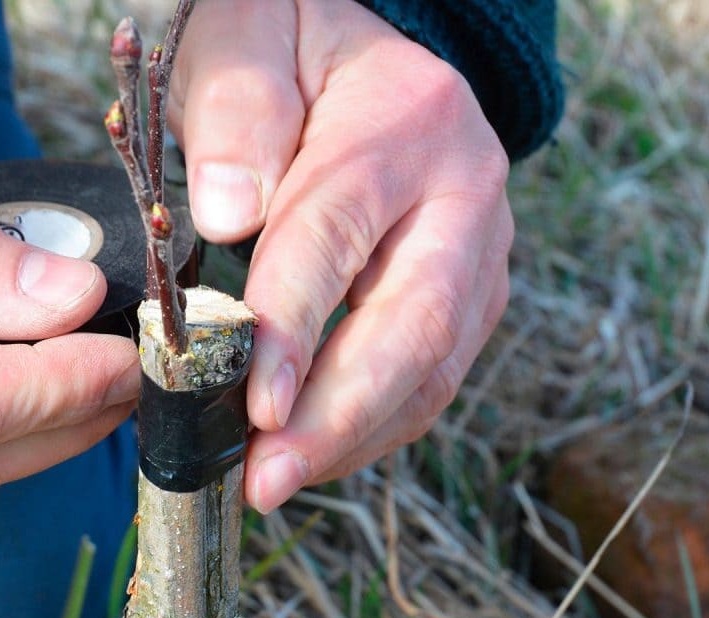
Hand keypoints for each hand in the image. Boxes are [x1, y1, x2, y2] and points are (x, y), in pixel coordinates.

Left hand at [170, 0, 512, 511]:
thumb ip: (237, 108)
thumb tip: (230, 213)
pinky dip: (372, 425)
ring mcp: (478, 250)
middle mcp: (466, 191)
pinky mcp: (468, 293)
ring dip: (355, 437)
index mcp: (409, 118)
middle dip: (339, 415)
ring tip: (277, 481)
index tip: (253, 402)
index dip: (294, 325)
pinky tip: (314, 449)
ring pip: (434, 368)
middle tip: (268, 479)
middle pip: (416, 323)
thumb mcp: (247, 37)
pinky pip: (431, 376)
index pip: (340, 233)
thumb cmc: (289, 45)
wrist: (361, 53)